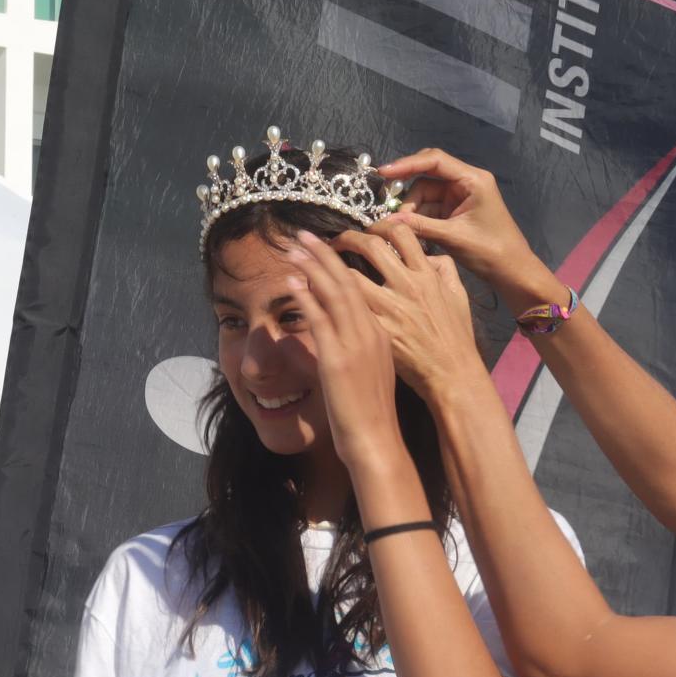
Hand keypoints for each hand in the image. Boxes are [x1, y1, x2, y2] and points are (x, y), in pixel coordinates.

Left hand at [287, 231, 406, 470]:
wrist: (377, 442)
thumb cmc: (372, 417)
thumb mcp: (372, 375)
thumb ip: (360, 353)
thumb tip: (341, 343)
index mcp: (383, 336)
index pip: (361, 291)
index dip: (340, 267)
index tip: (324, 250)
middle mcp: (372, 334)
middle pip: (348, 283)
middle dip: (325, 256)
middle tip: (305, 235)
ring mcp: (356, 345)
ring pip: (334, 294)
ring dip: (312, 267)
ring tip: (295, 247)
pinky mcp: (338, 359)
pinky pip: (320, 319)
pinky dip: (306, 297)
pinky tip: (292, 282)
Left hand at [332, 224, 487, 404]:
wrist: (452, 373)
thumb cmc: (456, 338)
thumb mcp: (459, 297)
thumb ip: (445, 270)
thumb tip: (429, 255)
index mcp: (427, 275)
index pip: (401, 234)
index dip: (381, 225)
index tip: (369, 230)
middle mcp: (407, 286)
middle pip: (370, 246)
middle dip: (347, 237)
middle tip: (335, 241)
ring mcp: (390, 309)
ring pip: (349, 277)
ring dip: (328, 267)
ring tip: (315, 265)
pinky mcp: (377, 331)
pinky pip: (344, 309)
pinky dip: (327, 299)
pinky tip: (313, 294)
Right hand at [376, 148, 565, 312]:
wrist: (512, 272)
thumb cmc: (491, 251)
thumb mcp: (453, 237)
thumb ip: (420, 226)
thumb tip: (387, 222)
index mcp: (473, 179)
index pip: (435, 161)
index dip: (407, 164)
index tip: (384, 173)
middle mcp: (466, 182)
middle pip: (427, 176)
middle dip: (408, 193)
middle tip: (390, 210)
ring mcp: (460, 196)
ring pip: (425, 194)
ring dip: (412, 210)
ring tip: (403, 230)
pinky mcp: (455, 210)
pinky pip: (430, 208)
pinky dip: (419, 218)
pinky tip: (410, 231)